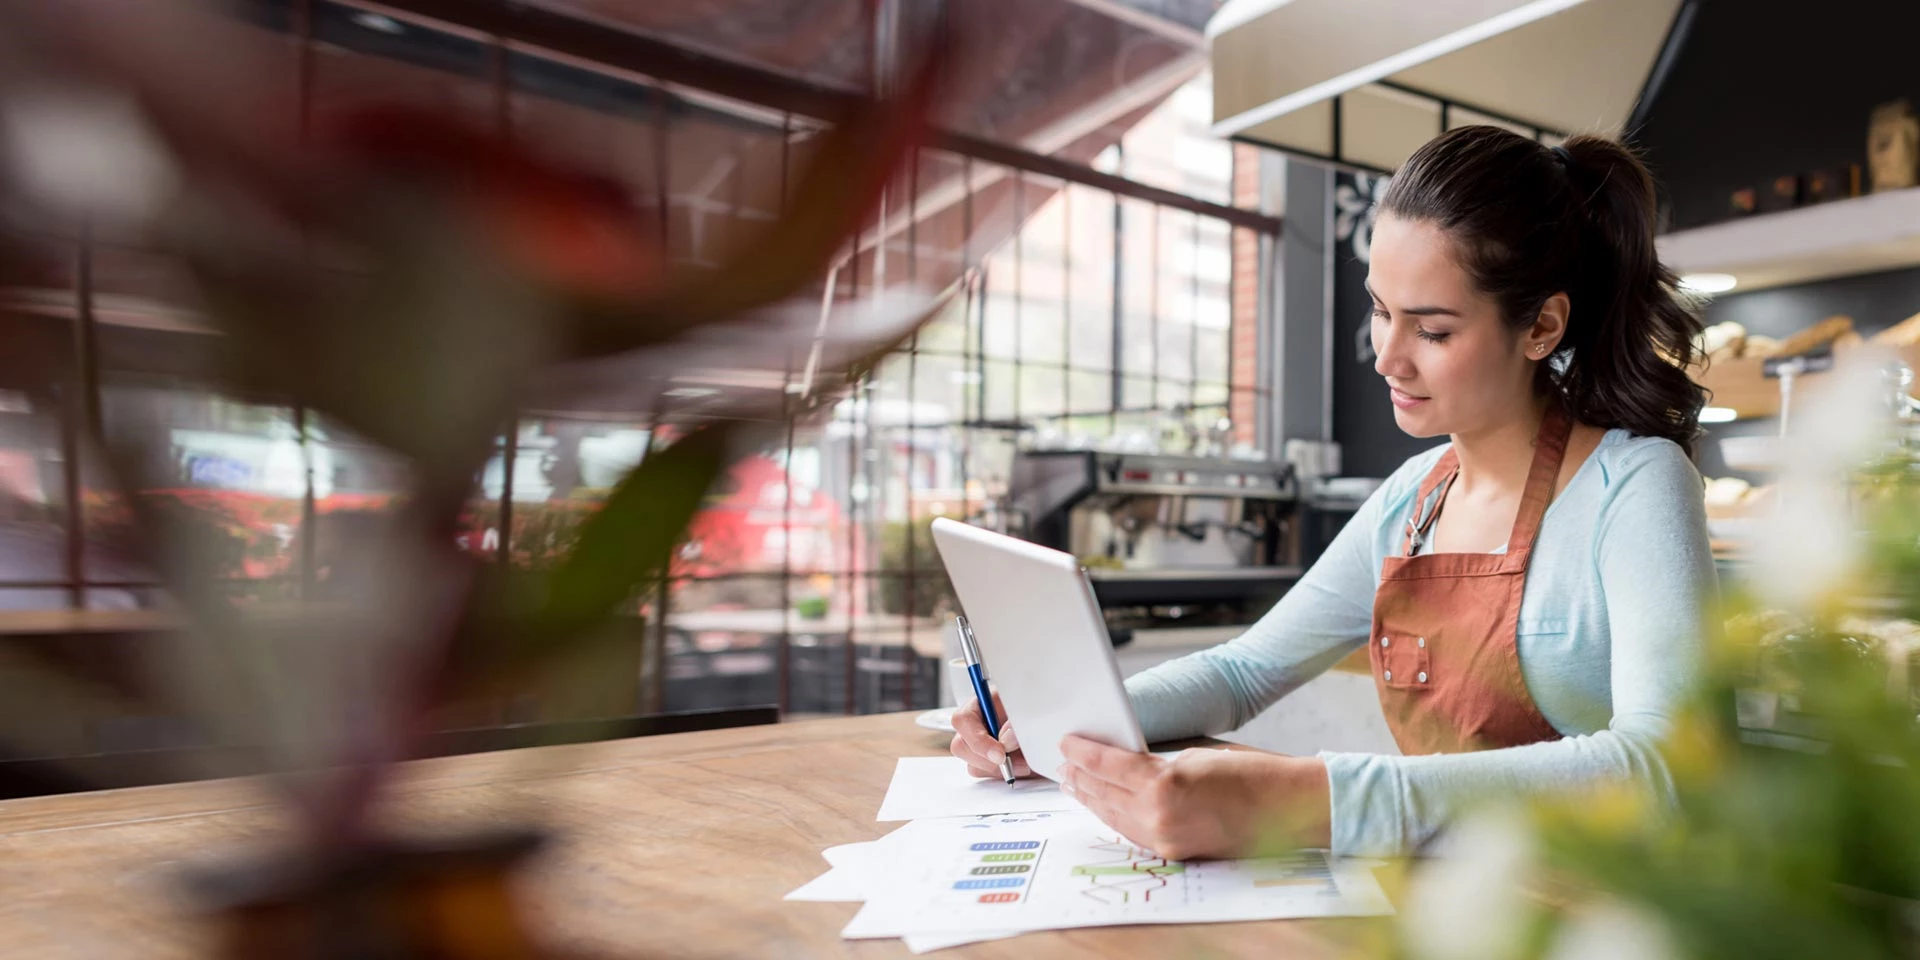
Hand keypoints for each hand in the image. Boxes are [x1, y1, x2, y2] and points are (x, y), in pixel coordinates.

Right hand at [949, 692, 1031, 779]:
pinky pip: (986, 775)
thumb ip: (1015, 722)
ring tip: (1025, 762)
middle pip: (962, 747)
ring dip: (999, 769)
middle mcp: (974, 726)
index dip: (978, 740)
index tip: (1000, 754)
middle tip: (1017, 762)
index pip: (963, 721)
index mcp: (979, 705)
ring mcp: (978, 746)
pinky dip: (1004, 774)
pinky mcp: (986, 762)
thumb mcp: (1027, 708)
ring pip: (973, 766)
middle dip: (989, 760)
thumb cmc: (1034, 708)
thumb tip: (1006, 740)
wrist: (1046, 721)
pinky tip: (1021, 766)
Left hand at [1056, 736, 1330, 860]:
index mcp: (1163, 783)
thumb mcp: (1195, 753)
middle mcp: (1159, 815)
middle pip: (1105, 793)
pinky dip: (1115, 817)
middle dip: (1081, 777)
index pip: (1109, 765)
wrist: (1287, 807)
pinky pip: (1134, 833)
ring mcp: (1166, 838)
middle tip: (1061, 763)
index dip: (1084, 752)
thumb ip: (1156, 761)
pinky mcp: (1175, 852)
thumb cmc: (1250, 771)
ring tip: (1074, 784)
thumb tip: (1124, 760)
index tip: (1067, 742)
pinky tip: (1106, 806)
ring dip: (1092, 800)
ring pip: (1114, 817)